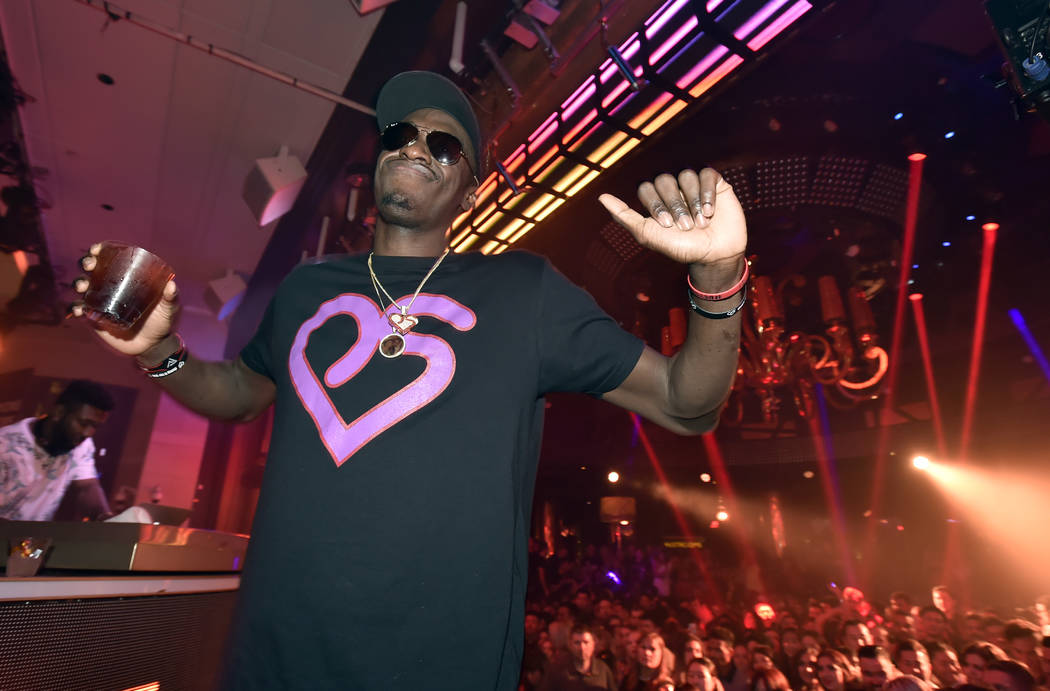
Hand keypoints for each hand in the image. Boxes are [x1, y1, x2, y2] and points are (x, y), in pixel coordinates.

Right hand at [70, 243, 179, 358]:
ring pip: (83, 287)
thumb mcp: (169, 308)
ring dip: (79, 283)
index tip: (97, 249)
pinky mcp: (95, 318)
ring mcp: (102, 302)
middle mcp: (112, 287)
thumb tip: (171, 285)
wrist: (153, 346)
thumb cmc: (162, 322)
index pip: (112, 260)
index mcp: (128, 278)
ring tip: (83, 287)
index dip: (101, 251)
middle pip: (93, 270)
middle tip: (90, 266)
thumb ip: (171, 298)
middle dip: (87, 263)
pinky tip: (79, 310)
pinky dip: (75, 308)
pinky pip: (80, 310)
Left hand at [598, 167, 746, 265]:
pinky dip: (707, 193)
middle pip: (664, 180)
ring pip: (685, 175)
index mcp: (656, 200)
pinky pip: (706, 174)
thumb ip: (624, 215)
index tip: (666, 225)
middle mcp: (673, 190)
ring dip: (692, 201)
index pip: (646, 188)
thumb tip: (601, 198)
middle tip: (684, 227)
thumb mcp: (647, 234)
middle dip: (674, 205)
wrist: (714, 255)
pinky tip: (710, 211)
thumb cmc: (681, 247)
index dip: (655, 204)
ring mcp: (693, 186)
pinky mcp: (714, 184)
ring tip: (700, 222)